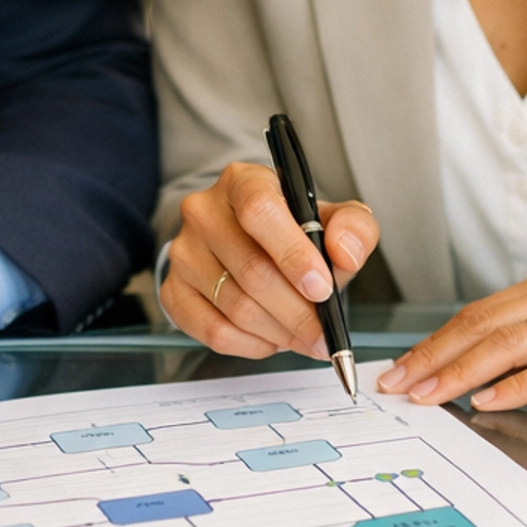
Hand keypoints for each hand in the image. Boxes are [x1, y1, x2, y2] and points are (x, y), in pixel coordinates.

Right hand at [160, 160, 378, 357]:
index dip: (292, 254)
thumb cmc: (295, 232)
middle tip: (324, 335)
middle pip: (251, 269)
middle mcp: (203, 211)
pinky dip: (251, 345)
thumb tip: (344, 252)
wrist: (253, 246)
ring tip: (303, 336)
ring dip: (279, 331)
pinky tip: (271, 339)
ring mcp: (183, 252)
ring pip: (235, 306)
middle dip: (297, 312)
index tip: (321, 288)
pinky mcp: (173, 290)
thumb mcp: (334, 220)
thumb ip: (354, 229)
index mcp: (243, 181)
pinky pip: (213, 330)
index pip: (259, 210)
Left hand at [376, 260, 526, 410]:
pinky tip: (489, 401)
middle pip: (482, 326)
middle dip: (432, 358)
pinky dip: (517, 386)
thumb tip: (499, 367)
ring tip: (425, 396)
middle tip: (395, 387)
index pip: (481, 313)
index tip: (402, 368)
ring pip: (509, 344)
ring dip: (459, 372)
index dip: (436, 341)